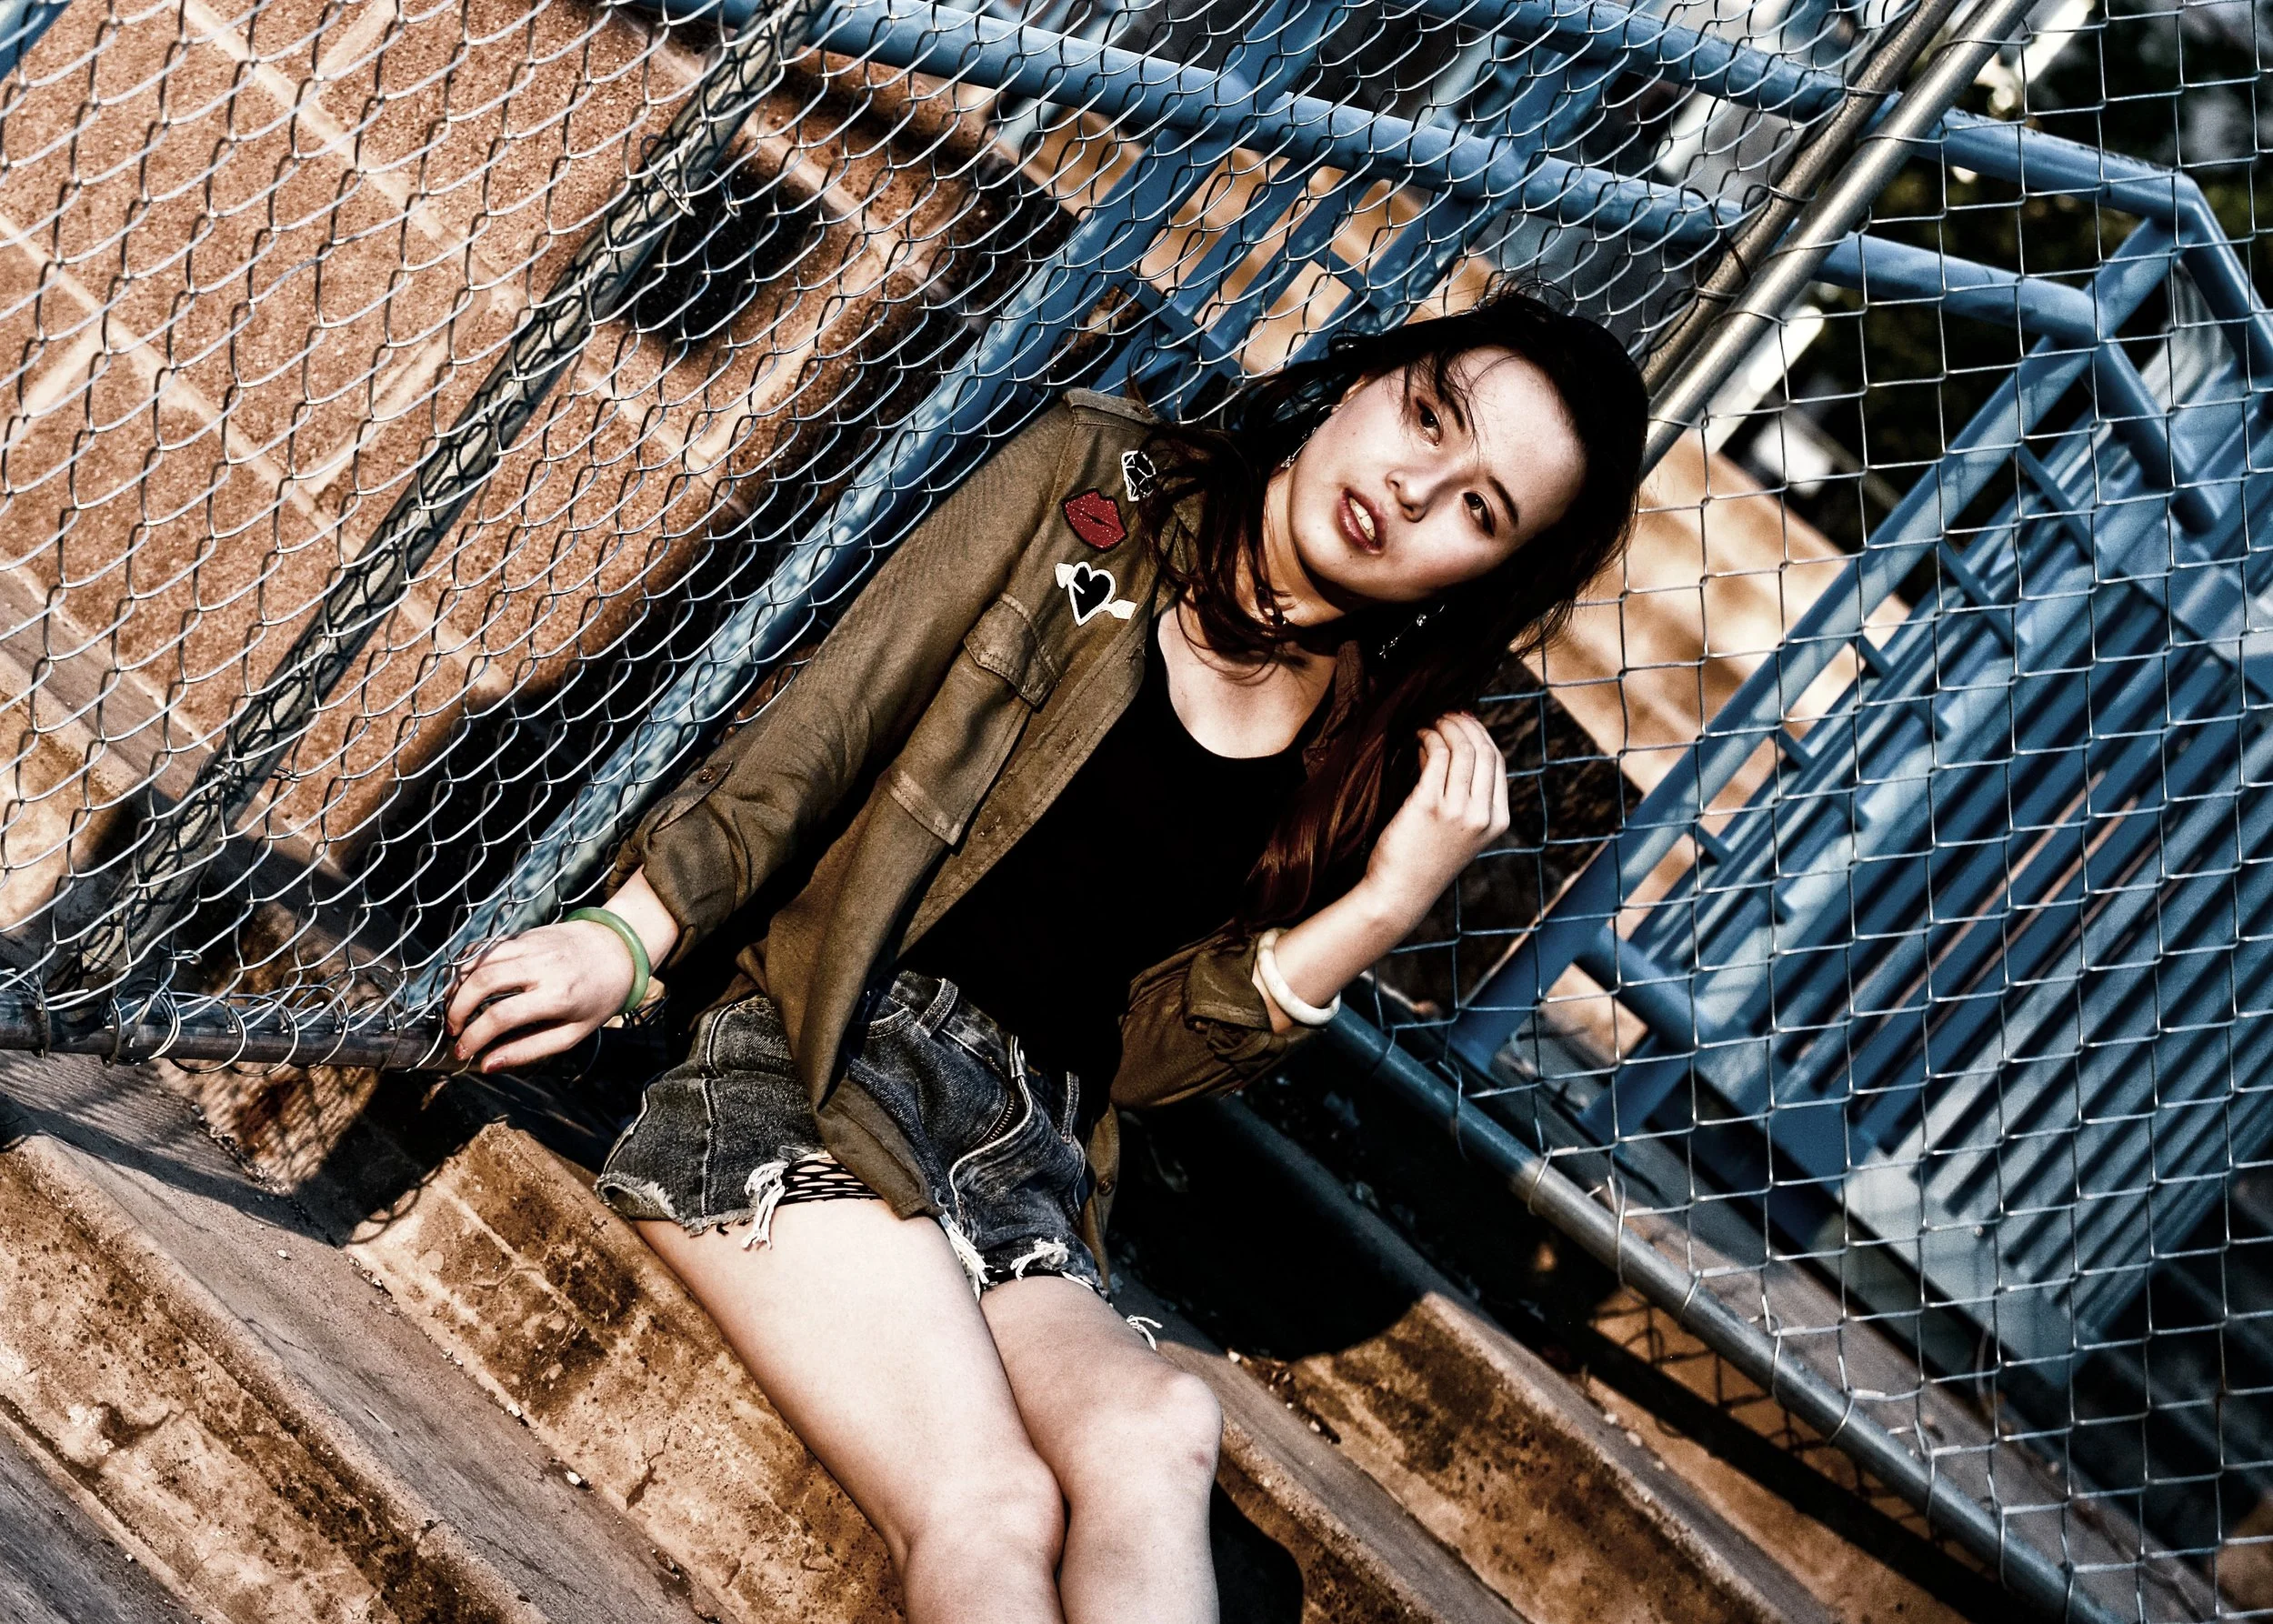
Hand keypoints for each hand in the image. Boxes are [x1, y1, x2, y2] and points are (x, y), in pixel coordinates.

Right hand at [444, 921, 636, 1072]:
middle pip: (483, 982)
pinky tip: (463, 983)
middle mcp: (542, 965)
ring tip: (453, 1009)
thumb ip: (529, 1049)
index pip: (501, 1015)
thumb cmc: (598, 997)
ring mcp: (532, 944)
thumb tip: (488, 1064)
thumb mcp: (573, 1033)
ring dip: (457, 986)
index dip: (474, 1036)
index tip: (462, 1051)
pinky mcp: (526, 934)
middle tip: (452, 1029)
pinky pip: (487, 947)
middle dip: (457, 1009)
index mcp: (558, 995)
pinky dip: (468, 965)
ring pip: (480, 960)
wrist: (619, 949)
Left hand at [1360, 711, 1509, 923]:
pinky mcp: (1430, 805)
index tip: (1463, 721)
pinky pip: (1436, 756)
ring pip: (1461, 749)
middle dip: (1464, 724)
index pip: (1498, 763)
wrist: (1400, 893)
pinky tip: (1417, 737)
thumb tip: (1457, 747)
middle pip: (1483, 751)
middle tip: (1445, 713)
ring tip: (1429, 722)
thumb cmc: (1424, 860)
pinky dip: (1428, 738)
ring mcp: (1459, 810)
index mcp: (1498, 821)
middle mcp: (1483, 815)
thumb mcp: (1460, 832)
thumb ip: (1468, 798)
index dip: (1481, 735)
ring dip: (1444, 727)